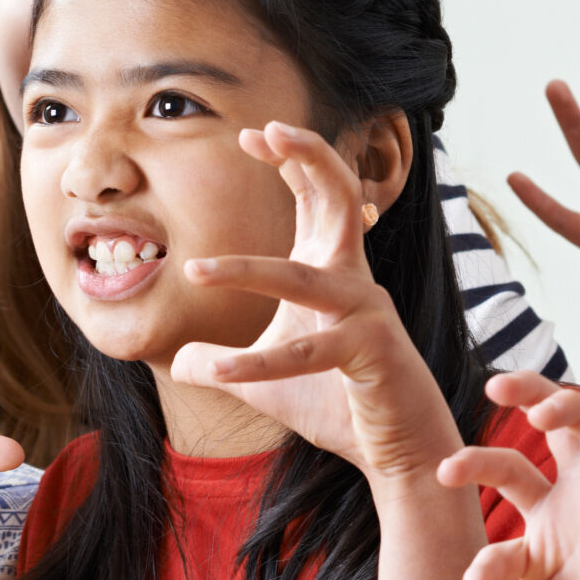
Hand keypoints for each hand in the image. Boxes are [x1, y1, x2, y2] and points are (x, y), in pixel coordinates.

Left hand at [173, 122, 462, 485]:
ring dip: (245, 272)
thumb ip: (225, 363)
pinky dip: (256, 365)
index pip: (320, 197)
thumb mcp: (267, 382)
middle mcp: (354, 281)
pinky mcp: (370, 353)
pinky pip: (303, 353)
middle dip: (310, 157)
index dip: (292, 160)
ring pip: (301, 279)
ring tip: (197, 270)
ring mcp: (365, 313)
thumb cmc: (340, 405)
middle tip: (268, 127)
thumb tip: (180, 359)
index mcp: (336, 272)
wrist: (400, 452)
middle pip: (341, 198)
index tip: (252, 135)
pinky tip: (215, 371)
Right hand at [440, 371, 579, 579]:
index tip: (539, 414)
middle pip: (554, 431)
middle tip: (493, 386)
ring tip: (443, 475)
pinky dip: (477, 572)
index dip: (571, 409)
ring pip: (509, 477)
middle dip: (526, 398)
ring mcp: (555, 530)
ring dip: (476, 468)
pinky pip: (494, 553)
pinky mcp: (533, 565)